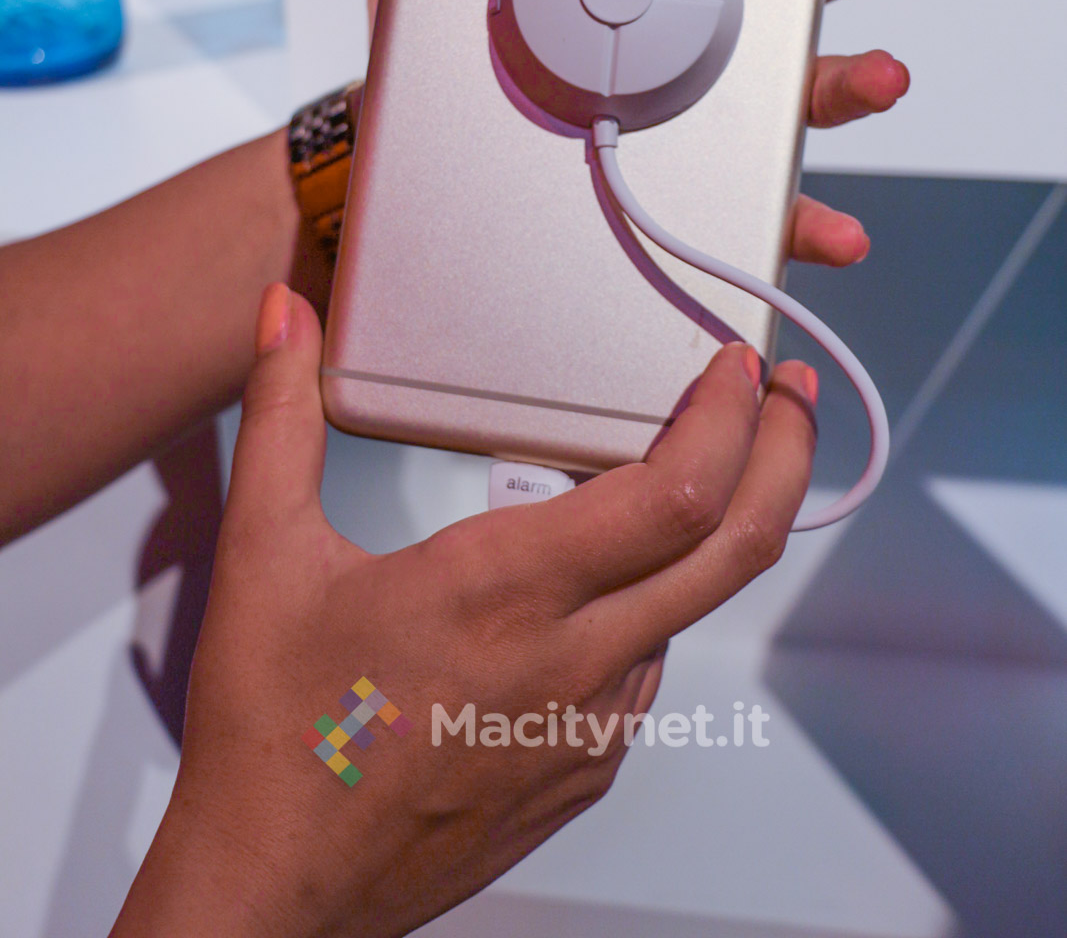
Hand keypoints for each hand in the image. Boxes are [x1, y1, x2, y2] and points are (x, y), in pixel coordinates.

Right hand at [113, 287, 816, 937]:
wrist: (277, 888)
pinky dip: (655, 598)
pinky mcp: (587, 766)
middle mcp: (573, 661)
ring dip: (714, 526)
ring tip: (688, 463)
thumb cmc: (271, 733)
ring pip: (691, 605)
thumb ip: (280, 416)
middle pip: (736, 548)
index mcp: (505, 593)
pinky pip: (648, 663)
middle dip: (785, 454)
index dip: (729, 419)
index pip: (675, 496)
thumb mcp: (264, 554)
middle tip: (793, 395)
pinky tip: (605, 576)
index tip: (738, 366)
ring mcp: (593, 725)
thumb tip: (284, 310)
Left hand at [342, 0, 949, 269]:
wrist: (412, 148)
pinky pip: (752, 201)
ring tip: (878, 74)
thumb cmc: (433, 39)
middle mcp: (694, 20)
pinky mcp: (685, 177)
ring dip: (853, 79)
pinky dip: (797, 217)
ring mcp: (700, 101)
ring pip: (799, 85)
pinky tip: (828, 226)